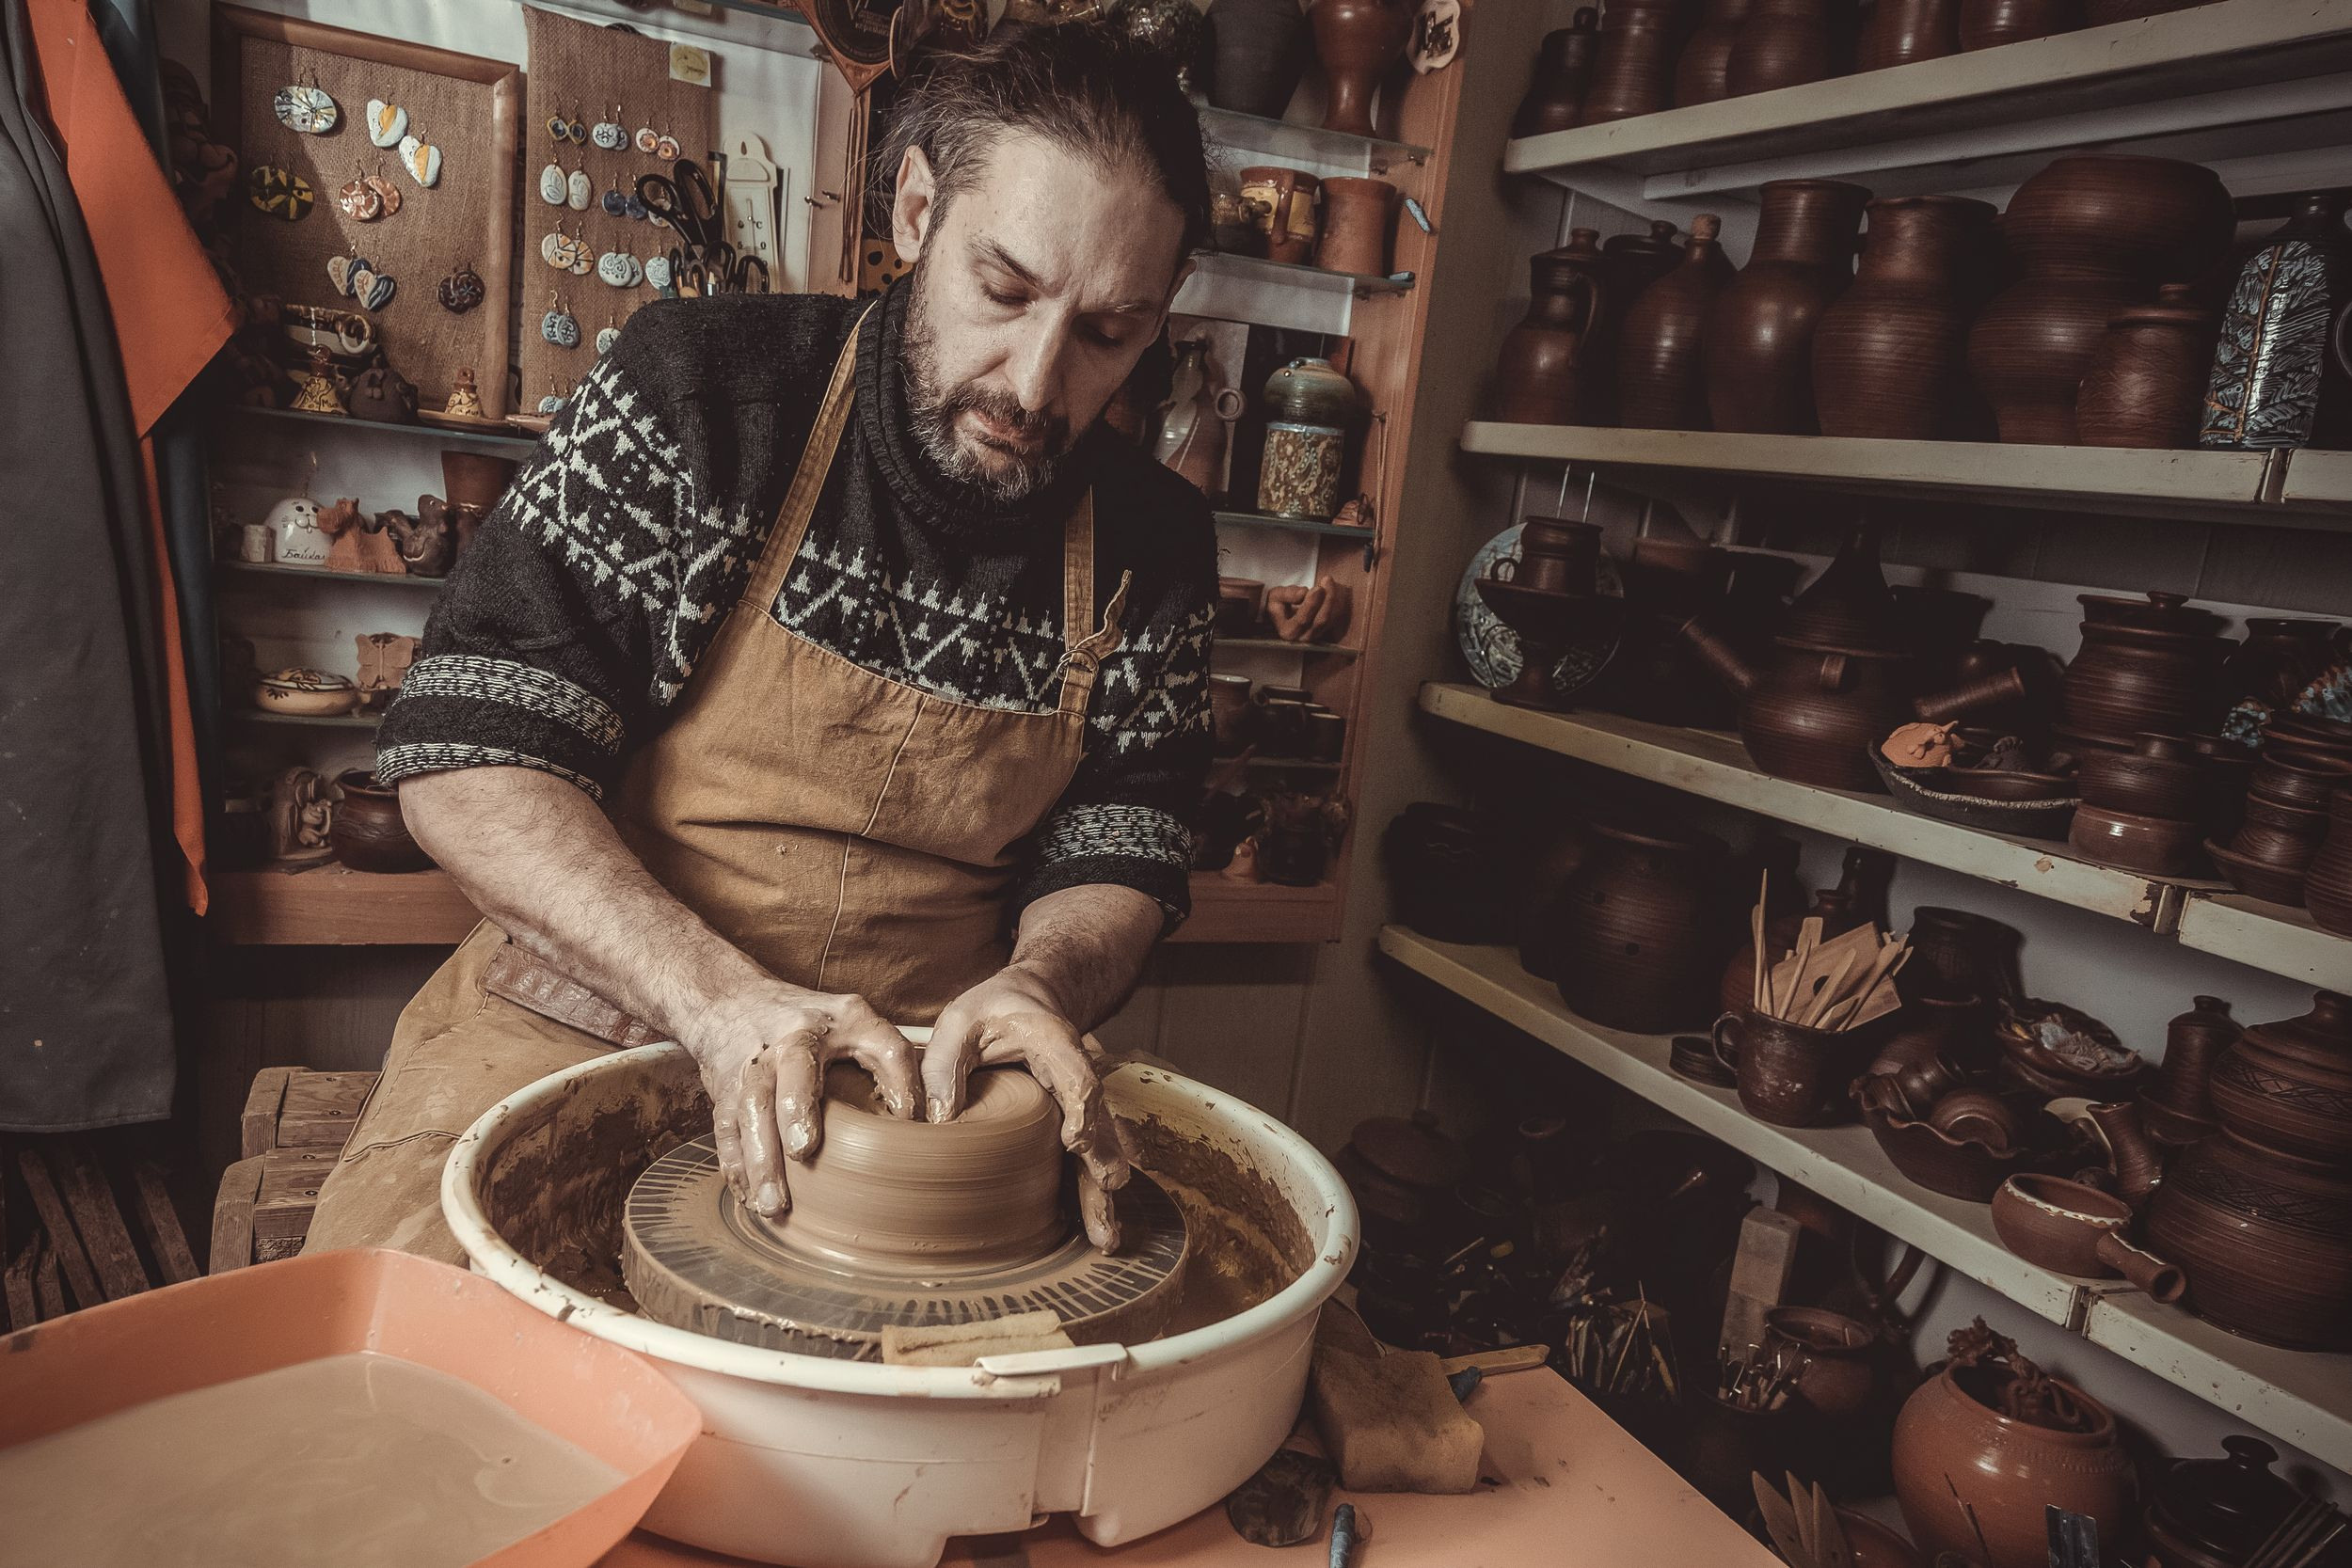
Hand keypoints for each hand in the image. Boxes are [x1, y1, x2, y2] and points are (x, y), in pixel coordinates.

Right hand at [674, 981, 919, 1218]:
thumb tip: (924, 1119)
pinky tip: (748, 1197)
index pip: (879, 1046)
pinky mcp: (723, 1092)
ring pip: (749, 1110)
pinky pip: (726, 1131)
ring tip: (773, 1204)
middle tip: (805, 1151)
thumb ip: (892, 1062)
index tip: (906, 1119)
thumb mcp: (857, 1023)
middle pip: (791, 1074)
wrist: (730, 1001)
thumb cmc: (810, 1022)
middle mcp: (789, 1041)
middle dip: (795, 1111)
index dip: (897, 1081)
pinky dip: (735, 1165)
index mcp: (839, 1023)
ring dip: (760, 1158)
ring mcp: (751, 1067)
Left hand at [927, 965, 1131, 1250]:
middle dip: (1102, 1162)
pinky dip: (1092, 1191)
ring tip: (1107, 1236)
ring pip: (1099, 1148)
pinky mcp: (1073, 1122)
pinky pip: (1088, 1158)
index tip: (1075, 1143)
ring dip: (1101, 1191)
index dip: (1080, 1109)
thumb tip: (938, 1123)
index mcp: (1053, 1043)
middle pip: (1098, 1122)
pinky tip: (1098, 1228)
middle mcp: (1077, 1074)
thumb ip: (943, 1066)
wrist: (1030, 999)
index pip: (1076, 1077)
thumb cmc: (991, 1009)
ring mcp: (1079, 1103)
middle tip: (1107, 1193)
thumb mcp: (958, 1023)